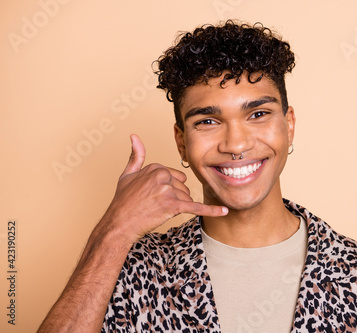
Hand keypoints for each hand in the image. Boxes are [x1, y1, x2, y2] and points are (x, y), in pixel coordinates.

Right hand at [101, 134, 227, 243]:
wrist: (119, 223)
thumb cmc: (123, 201)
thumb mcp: (127, 174)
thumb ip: (136, 155)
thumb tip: (134, 136)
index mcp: (156, 167)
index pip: (176, 177)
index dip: (167, 189)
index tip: (153, 195)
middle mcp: (162, 176)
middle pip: (183, 187)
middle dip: (173, 198)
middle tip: (154, 205)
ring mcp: (168, 190)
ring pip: (186, 198)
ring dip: (176, 207)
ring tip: (157, 211)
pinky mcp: (173, 206)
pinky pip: (196, 207)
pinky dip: (211, 211)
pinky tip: (224, 211)